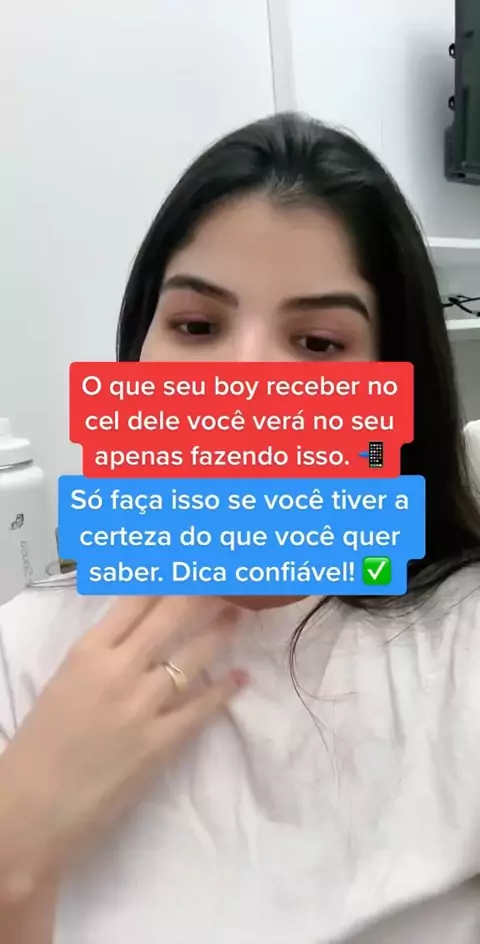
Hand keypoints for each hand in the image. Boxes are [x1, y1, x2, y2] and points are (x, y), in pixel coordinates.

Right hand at [0, 596, 245, 897]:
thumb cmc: (40, 745)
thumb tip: (137, 631)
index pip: (136, 599)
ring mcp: (141, 706)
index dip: (168, 577)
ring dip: (220, 633)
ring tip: (238, 618)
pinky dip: (225, 691)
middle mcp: (117, 670)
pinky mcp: (160, 744)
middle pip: (172, 616)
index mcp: (87, 652)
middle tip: (227, 580)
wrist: (31, 810)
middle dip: (203, 594)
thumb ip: (101, 654)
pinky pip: (201, 708)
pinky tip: (240, 678)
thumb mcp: (65, 682)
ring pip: (194, 656)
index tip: (189, 566)